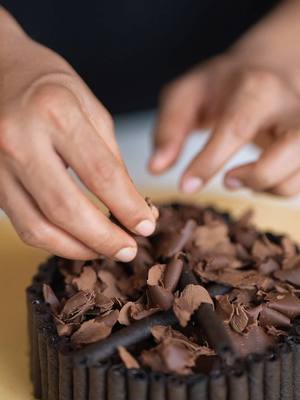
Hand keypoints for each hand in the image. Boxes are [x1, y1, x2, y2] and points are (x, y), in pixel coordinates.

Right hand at [0, 16, 156, 259]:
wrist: (0, 73)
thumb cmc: (52, 88)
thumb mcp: (92, 110)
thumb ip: (112, 160)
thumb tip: (134, 207)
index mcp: (55, 112)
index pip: (100, 174)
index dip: (127, 207)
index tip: (146, 226)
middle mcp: (20, 140)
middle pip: (66, 209)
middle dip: (103, 238)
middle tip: (129, 250)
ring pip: (38, 228)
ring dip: (78, 249)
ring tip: (106, 251)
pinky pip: (23, 225)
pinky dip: (54, 241)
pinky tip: (78, 241)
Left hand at [149, 53, 299, 196]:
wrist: (265, 71)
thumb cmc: (222, 86)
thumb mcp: (186, 95)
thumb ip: (169, 129)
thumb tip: (156, 168)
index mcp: (256, 88)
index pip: (237, 128)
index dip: (209, 163)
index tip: (186, 187)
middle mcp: (292, 105)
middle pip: (292, 149)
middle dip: (257, 176)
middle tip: (227, 181)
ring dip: (267, 187)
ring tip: (238, 178)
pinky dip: (277, 189)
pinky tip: (255, 177)